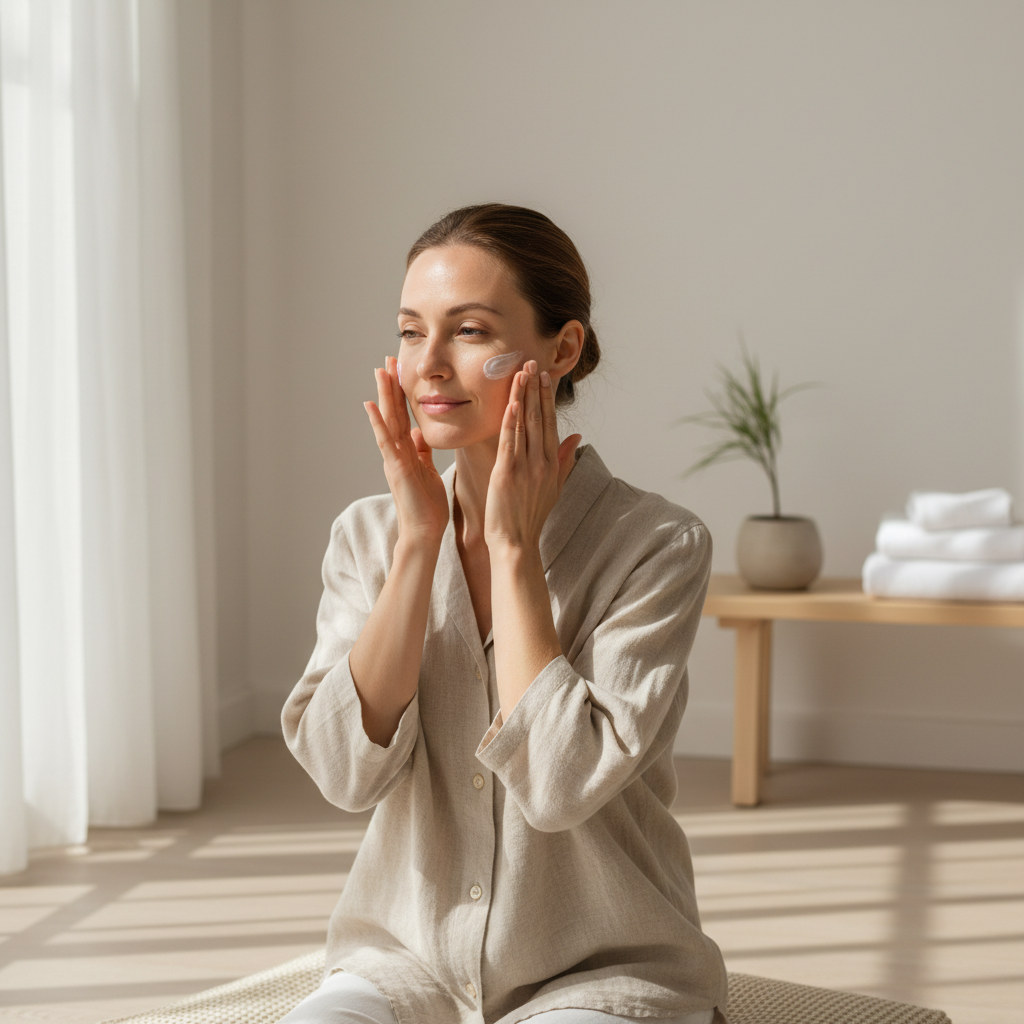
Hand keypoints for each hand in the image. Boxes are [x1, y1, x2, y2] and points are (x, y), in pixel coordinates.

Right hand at [364, 356, 449, 544]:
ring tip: (379, 371)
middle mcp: (396, 451)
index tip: (401, 370)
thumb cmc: (427, 505)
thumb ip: (421, 451)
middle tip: (388, 358)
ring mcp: (394, 458)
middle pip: (393, 411)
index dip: (402, 392)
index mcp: (407, 450)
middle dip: (391, 385)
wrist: (424, 531)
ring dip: (383, 395)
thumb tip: (419, 432)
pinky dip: (377, 422)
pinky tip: (370, 405)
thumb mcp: (427, 470)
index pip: (404, 415)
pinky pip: (385, 441)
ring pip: (387, 420)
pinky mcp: (395, 467)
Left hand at [484, 360, 581, 554]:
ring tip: (522, 372)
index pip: (551, 423)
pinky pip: (510, 441)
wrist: (517, 543)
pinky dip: (512, 420)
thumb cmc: (531, 517)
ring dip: (524, 396)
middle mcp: (542, 462)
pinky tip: (512, 402)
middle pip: (540, 418)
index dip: (548, 398)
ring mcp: (525, 467)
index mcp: (552, 464)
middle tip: (533, 362)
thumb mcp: (554, 487)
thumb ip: (565, 460)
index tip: (545, 376)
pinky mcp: (507, 473)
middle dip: (537, 389)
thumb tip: (577, 437)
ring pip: (526, 424)